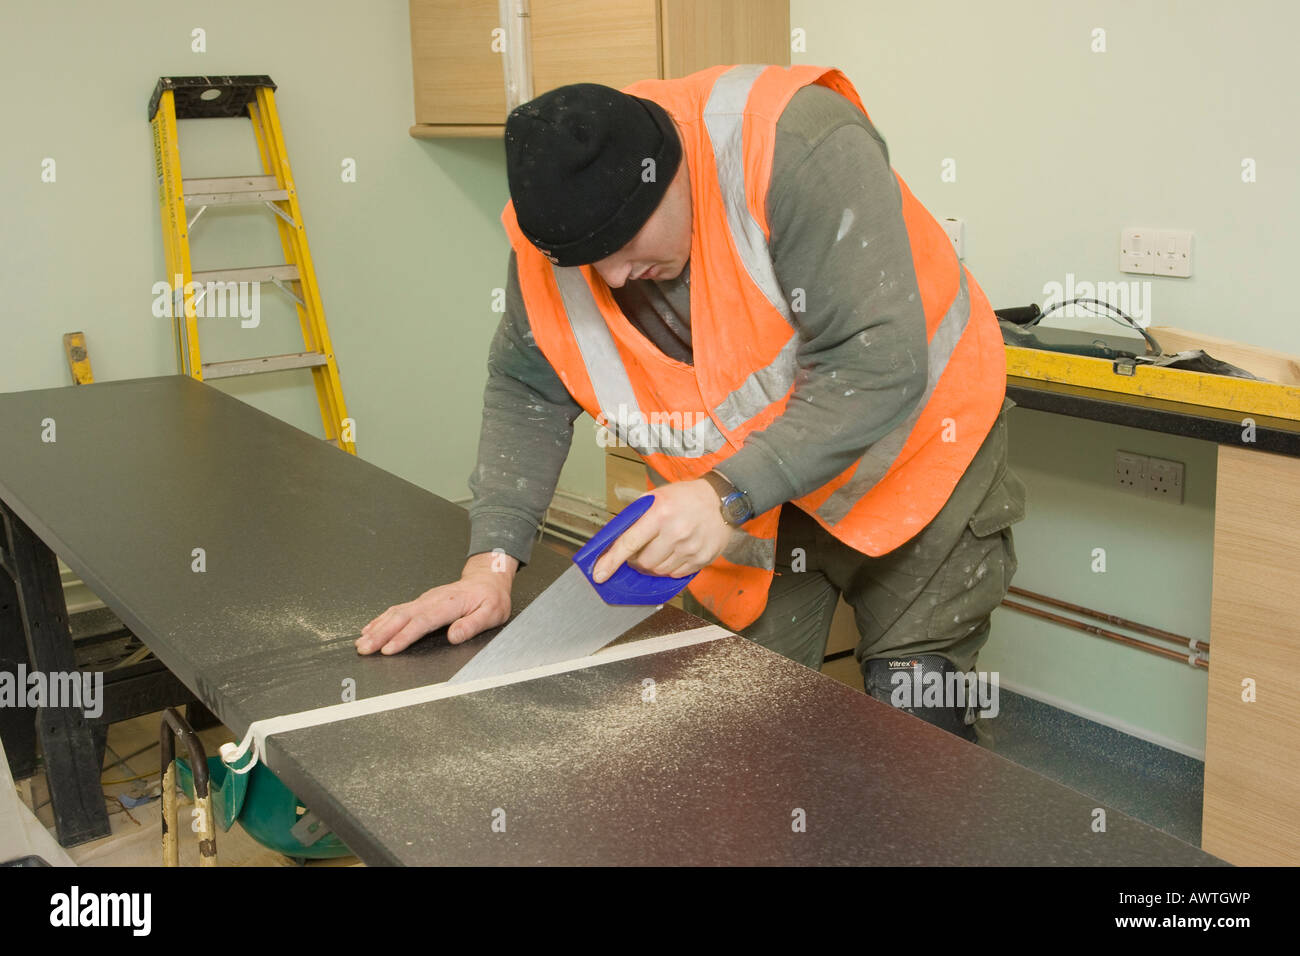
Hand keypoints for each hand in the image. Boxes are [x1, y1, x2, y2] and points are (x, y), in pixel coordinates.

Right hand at [356, 551, 516, 654]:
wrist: (487, 579)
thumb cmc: (491, 598)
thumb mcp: (492, 613)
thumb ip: (473, 624)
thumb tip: (453, 636)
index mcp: (449, 604)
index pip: (422, 622)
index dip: (403, 636)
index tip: (388, 649)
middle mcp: (432, 600)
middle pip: (402, 617)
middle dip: (381, 634)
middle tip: (364, 648)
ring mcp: (424, 599)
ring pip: (396, 612)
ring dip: (377, 627)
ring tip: (361, 642)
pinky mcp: (421, 601)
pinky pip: (397, 609)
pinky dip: (381, 619)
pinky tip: (370, 628)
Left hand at [592, 482, 733, 581]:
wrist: (721, 500)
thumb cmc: (686, 497)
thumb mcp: (657, 496)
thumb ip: (635, 516)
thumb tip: (613, 540)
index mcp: (661, 513)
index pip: (629, 543)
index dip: (611, 561)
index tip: (599, 574)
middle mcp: (676, 532)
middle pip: (644, 563)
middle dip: (637, 561)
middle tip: (641, 551)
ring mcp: (691, 548)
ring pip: (659, 571)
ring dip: (654, 565)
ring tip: (661, 548)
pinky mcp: (702, 559)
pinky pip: (677, 574)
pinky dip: (671, 568)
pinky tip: (676, 552)